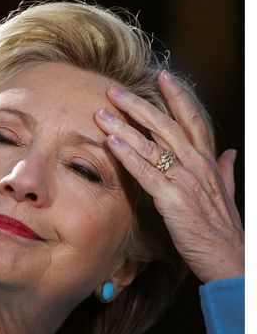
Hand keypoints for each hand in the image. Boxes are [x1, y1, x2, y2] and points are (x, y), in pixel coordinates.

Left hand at [94, 70, 242, 282]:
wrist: (230, 258)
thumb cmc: (223, 229)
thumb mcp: (227, 194)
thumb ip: (226, 171)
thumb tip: (231, 152)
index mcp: (208, 162)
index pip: (193, 120)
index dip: (178, 96)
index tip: (163, 76)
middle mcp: (198, 165)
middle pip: (166, 126)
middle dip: (139, 105)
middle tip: (114, 89)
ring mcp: (186, 181)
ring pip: (152, 145)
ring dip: (124, 126)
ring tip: (102, 112)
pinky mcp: (172, 199)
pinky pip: (146, 172)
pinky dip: (128, 155)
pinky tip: (110, 142)